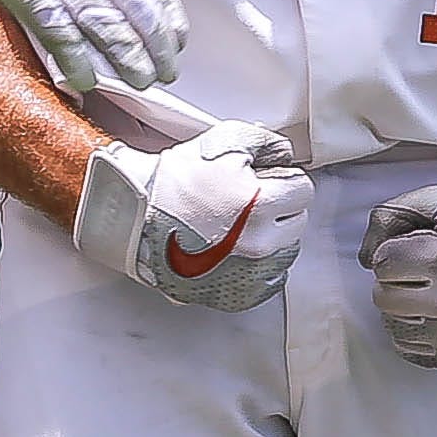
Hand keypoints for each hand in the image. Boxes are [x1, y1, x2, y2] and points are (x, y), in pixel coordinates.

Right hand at [71, 121, 311, 310]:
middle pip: (297, 223)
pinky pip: (267, 281)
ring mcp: (248, 273)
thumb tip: (286, 155)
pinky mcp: (235, 295)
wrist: (133, 215)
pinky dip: (256, 265)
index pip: (303, 192)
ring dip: (270, 237)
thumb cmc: (173, 179)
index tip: (266, 181)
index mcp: (260, 204)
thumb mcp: (224, 142)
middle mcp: (259, 244)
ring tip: (236, 225)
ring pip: (284, 252)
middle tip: (248, 200)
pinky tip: (233, 249)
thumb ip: (266, 143)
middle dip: (279, 209)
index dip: (283, 181)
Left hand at [359, 181, 436, 369]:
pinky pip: (411, 350)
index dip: (396, 252)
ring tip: (428, 292)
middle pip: (384, 297)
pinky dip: (413, 331)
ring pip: (393, 326)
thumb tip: (363, 258)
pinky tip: (430, 314)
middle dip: (397, 280)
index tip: (418, 249)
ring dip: (402, 307)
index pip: (383, 263)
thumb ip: (390, 214)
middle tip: (421, 272)